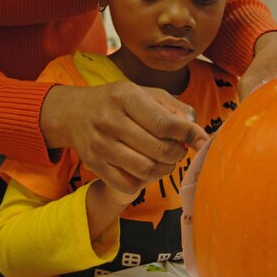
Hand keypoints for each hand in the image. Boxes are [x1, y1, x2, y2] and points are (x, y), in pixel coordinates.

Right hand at [40, 81, 208, 193]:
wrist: (74, 113)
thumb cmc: (118, 102)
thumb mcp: (143, 92)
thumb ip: (173, 107)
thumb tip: (197, 132)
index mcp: (125, 97)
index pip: (164, 123)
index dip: (188, 134)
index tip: (202, 140)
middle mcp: (110, 120)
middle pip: (158, 149)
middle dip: (178, 153)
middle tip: (179, 149)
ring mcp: (100, 145)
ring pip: (146, 169)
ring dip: (165, 169)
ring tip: (167, 160)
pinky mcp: (94, 164)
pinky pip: (129, 183)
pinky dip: (146, 181)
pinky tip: (148, 169)